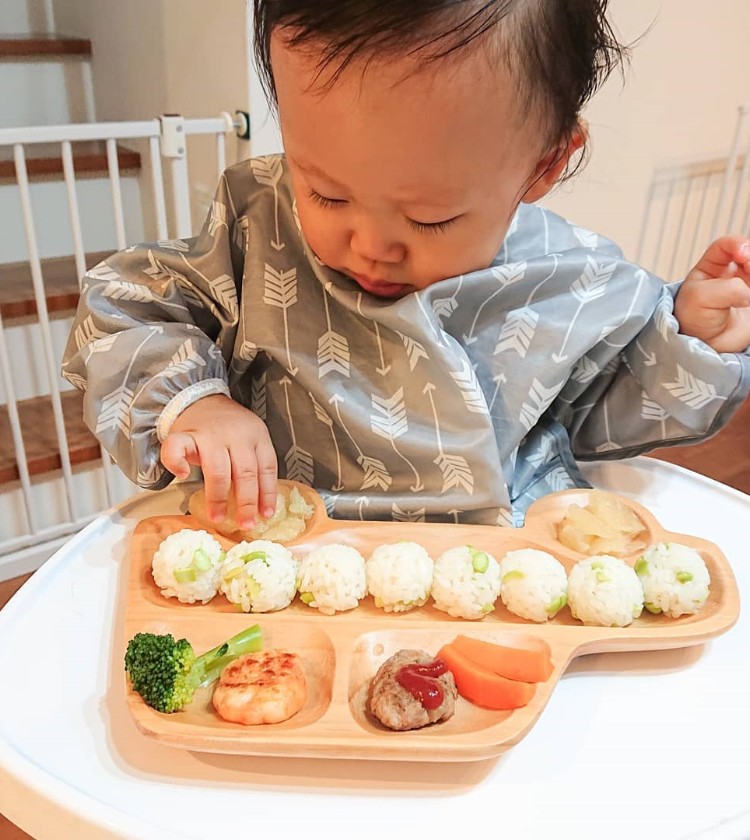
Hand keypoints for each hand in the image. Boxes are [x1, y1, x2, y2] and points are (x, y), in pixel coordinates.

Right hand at [160, 394, 276, 529]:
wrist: (200, 398)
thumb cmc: (226, 428)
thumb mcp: (249, 440)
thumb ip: (254, 465)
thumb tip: (259, 507)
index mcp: (257, 435)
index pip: (267, 467)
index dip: (268, 494)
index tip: (265, 515)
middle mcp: (236, 434)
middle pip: (245, 472)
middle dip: (246, 503)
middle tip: (245, 524)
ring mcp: (210, 434)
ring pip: (218, 469)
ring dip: (218, 497)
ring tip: (218, 517)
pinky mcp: (185, 434)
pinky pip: (179, 450)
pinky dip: (178, 464)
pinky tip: (183, 476)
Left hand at [674, 236, 749, 352]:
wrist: (704, 347)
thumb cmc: (694, 320)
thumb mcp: (701, 298)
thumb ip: (728, 288)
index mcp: (711, 267)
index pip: (727, 245)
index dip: (737, 244)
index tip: (742, 254)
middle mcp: (732, 274)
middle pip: (749, 254)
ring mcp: (747, 286)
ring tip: (748, 294)